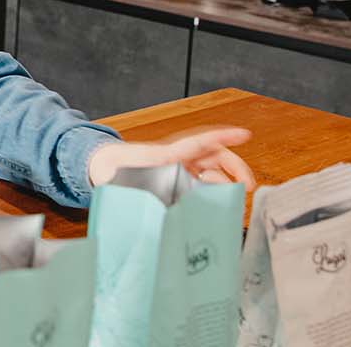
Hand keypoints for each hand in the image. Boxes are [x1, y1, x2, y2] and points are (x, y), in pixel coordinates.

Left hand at [88, 127, 254, 187]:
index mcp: (164, 156)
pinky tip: (224, 202)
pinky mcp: (180, 174)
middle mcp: (177, 157)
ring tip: (238, 197)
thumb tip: (156, 216)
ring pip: (214, 166)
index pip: (197, 144)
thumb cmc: (113, 171)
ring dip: (229, 179)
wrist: (103, 165)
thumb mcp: (124, 185)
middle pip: (215, 156)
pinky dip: (218, 186)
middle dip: (236, 168)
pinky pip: (205, 177)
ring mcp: (181, 164)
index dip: (221, 138)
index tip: (243, 134)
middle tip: (248, 186)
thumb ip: (141, 198)